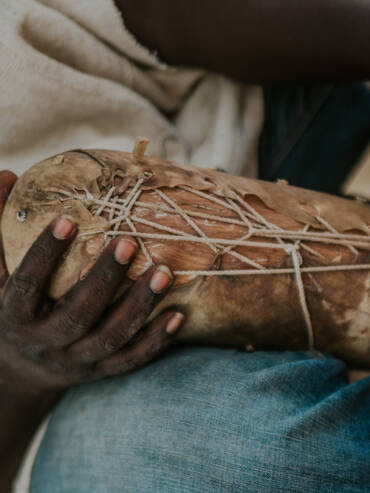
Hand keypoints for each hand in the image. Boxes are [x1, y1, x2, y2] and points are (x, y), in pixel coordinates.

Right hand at [0, 177, 182, 402]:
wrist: (21, 370)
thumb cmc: (13, 310)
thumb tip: (6, 176)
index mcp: (14, 316)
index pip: (27, 284)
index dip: (44, 253)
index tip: (68, 219)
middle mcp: (45, 342)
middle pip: (77, 315)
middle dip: (104, 280)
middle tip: (128, 243)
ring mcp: (76, 361)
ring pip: (111, 338)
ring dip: (139, 306)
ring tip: (165, 273)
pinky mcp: (100, 372)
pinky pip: (130, 361)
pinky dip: (155, 342)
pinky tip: (178, 317)